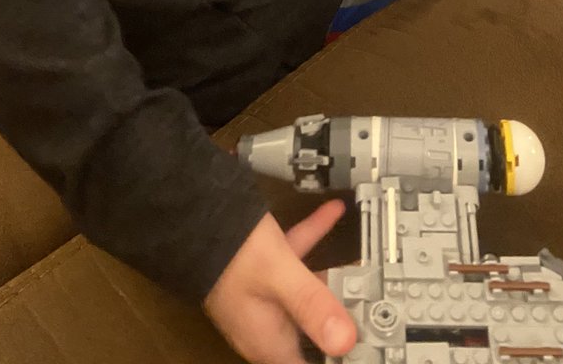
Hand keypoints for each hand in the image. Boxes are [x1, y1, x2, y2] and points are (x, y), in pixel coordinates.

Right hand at [204, 201, 355, 363]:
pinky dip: (313, 240)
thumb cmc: (231, 250)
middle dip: (339, 320)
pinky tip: (331, 213)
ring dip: (330, 279)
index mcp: (268, 340)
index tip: (357, 351)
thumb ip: (312, 304)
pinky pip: (295, 261)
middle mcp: (267, 324)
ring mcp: (264, 298)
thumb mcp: (279, 273)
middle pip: (314, 334)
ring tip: (357, 263)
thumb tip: (345, 341)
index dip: (333, 360)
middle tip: (366, 310)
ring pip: (306, 295)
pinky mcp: (262, 271)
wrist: (196, 215)